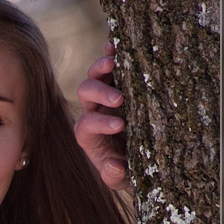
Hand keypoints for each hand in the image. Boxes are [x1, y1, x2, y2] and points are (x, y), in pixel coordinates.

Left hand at [75, 41, 130, 191]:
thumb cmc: (127, 168)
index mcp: (88, 133)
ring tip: (114, 63)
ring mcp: (103, 94)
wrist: (138, 155)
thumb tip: (112, 165)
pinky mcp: (118, 82)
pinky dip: (109, 54)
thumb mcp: (121, 178)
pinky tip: (114, 45)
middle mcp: (92, 111)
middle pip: (85, 95)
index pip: (87, 124)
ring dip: (101, 68)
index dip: (100, 124)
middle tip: (118, 100)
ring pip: (94, 76)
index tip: (119, 126)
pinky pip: (109, 66)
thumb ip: (114, 176)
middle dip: (100, 95)